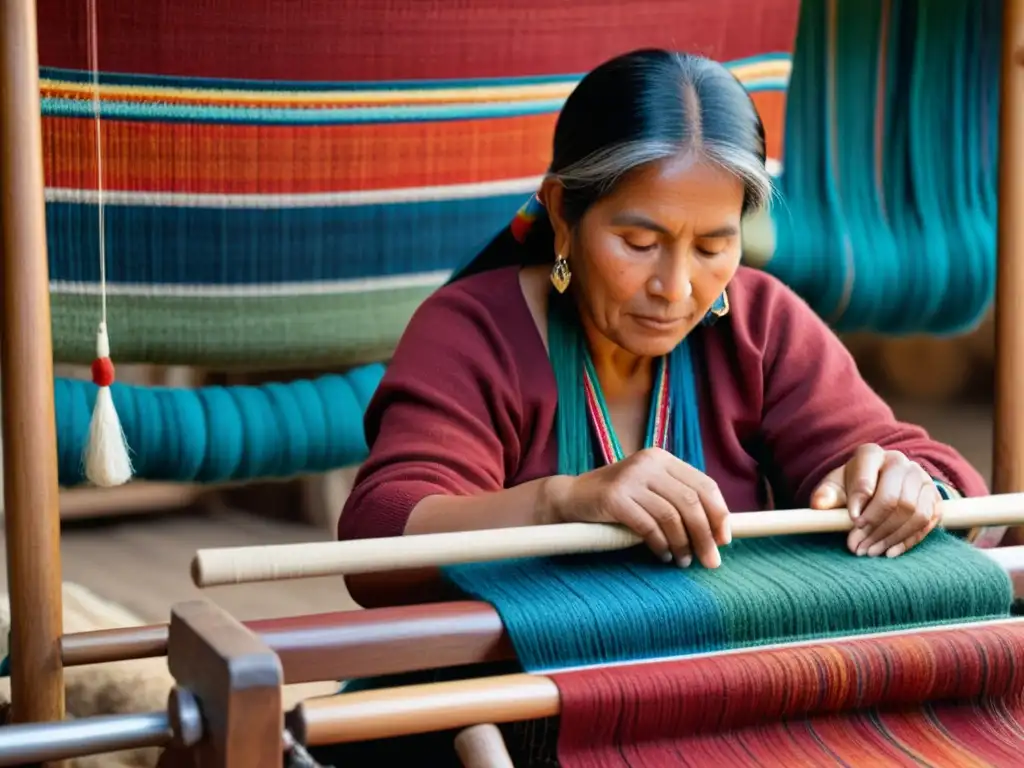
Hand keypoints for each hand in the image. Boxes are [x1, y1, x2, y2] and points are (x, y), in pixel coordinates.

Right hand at [543, 447, 730, 567]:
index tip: (724, 540)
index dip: (719, 514)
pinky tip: (664, 556)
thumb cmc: (616, 499)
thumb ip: (676, 499)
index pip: (704, 484)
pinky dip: (660, 545)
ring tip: (683, 562)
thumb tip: (715, 531)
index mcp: (662, 458)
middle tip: (711, 562)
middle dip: (705, 535)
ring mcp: (630, 478)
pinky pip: (648, 526)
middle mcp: (648, 463)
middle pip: (691, 502)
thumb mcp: (649, 489)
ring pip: (672, 516)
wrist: (571, 497)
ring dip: (683, 544)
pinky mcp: (614, 498)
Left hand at [810, 443, 941, 557]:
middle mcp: (900, 462)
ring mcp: (921, 479)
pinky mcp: (934, 497)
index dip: (859, 503)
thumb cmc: (852, 485)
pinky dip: (908, 540)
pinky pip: (927, 522)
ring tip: (870, 551)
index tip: (852, 522)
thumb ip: (826, 494)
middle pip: (893, 499)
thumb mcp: (835, 486)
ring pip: (913, 512)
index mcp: (871, 454)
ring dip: (890, 536)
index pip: (867, 480)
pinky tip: (890, 552)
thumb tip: (819, 504)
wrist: (879, 483)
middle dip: (875, 526)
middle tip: (857, 546)